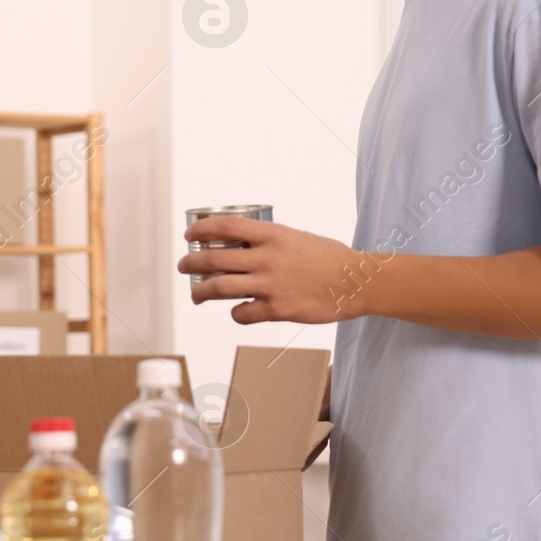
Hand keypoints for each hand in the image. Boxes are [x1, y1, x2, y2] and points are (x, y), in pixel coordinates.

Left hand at [179, 215, 368, 324]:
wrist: (356, 282)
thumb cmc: (329, 258)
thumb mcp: (296, 237)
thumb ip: (269, 241)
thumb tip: (241, 246)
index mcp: (273, 234)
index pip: (225, 226)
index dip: (201, 230)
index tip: (190, 235)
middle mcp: (267, 258)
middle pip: (214, 259)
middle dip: (191, 263)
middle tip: (185, 266)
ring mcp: (271, 285)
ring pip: (219, 288)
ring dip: (200, 291)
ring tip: (196, 294)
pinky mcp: (277, 310)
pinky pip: (242, 314)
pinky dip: (235, 313)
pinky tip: (238, 311)